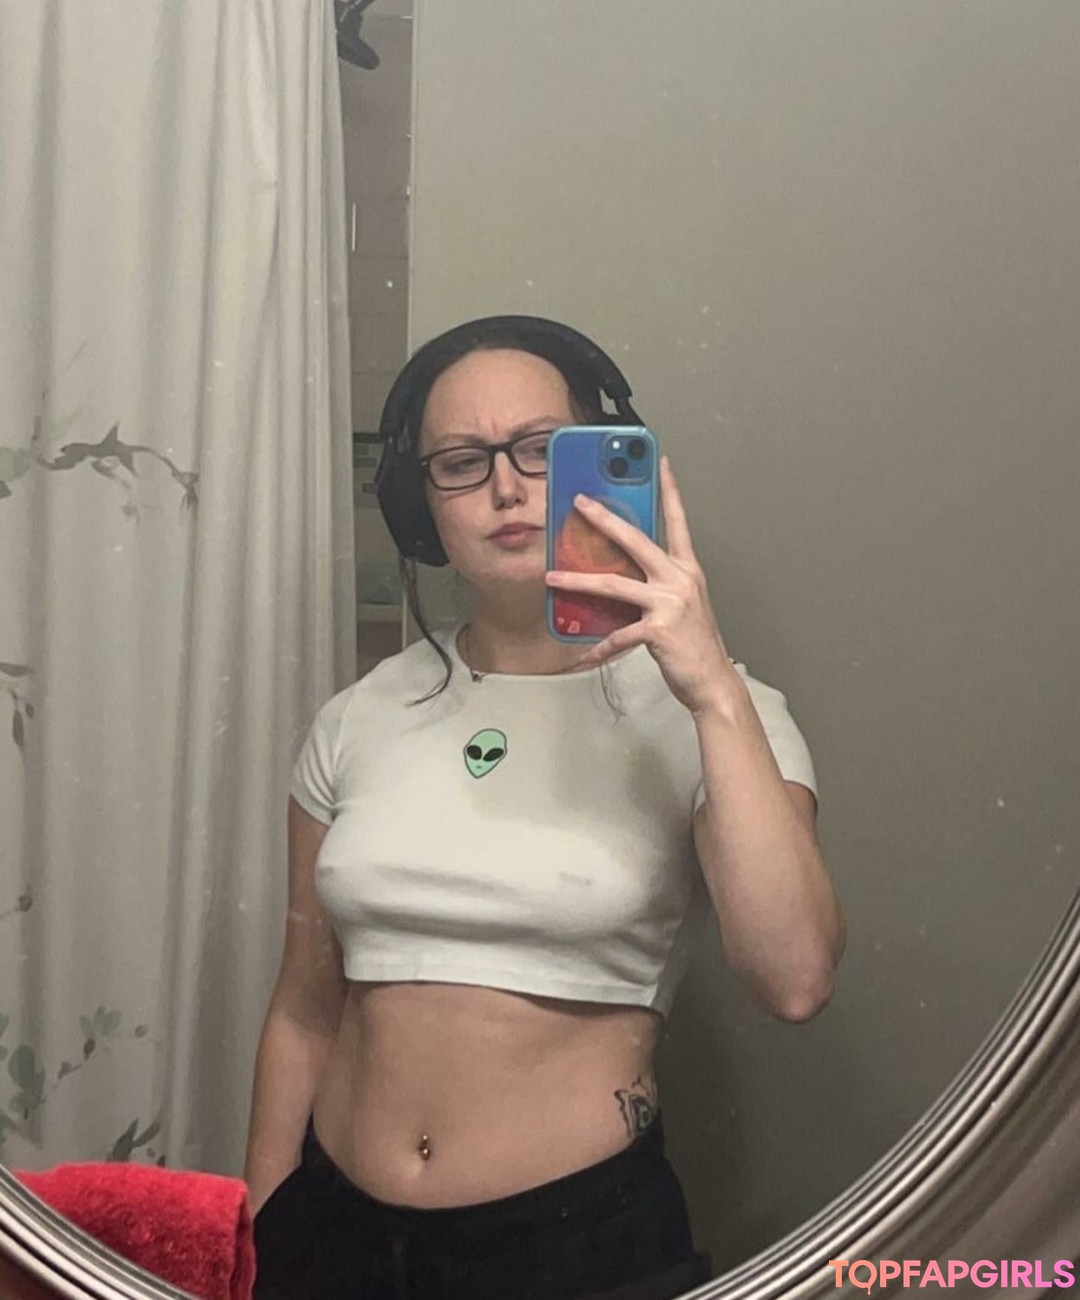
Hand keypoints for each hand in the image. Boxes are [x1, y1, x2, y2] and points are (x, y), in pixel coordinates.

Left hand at [545, 455, 738, 713]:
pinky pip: (618, 635)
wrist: (712, 681)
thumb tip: (620, 576)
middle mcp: (680, 579)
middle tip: (580, 503)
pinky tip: (585, 655)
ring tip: (552, 578)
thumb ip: (656, 586)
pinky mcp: (658, 629)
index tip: (661, 463)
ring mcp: (670, 603)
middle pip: (635, 540)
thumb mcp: (680, 605)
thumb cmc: (694, 644)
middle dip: (604, 519)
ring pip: (613, 584)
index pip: (678, 521)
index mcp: (687, 570)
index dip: (670, 490)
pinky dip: (599, 647)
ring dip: (577, 581)